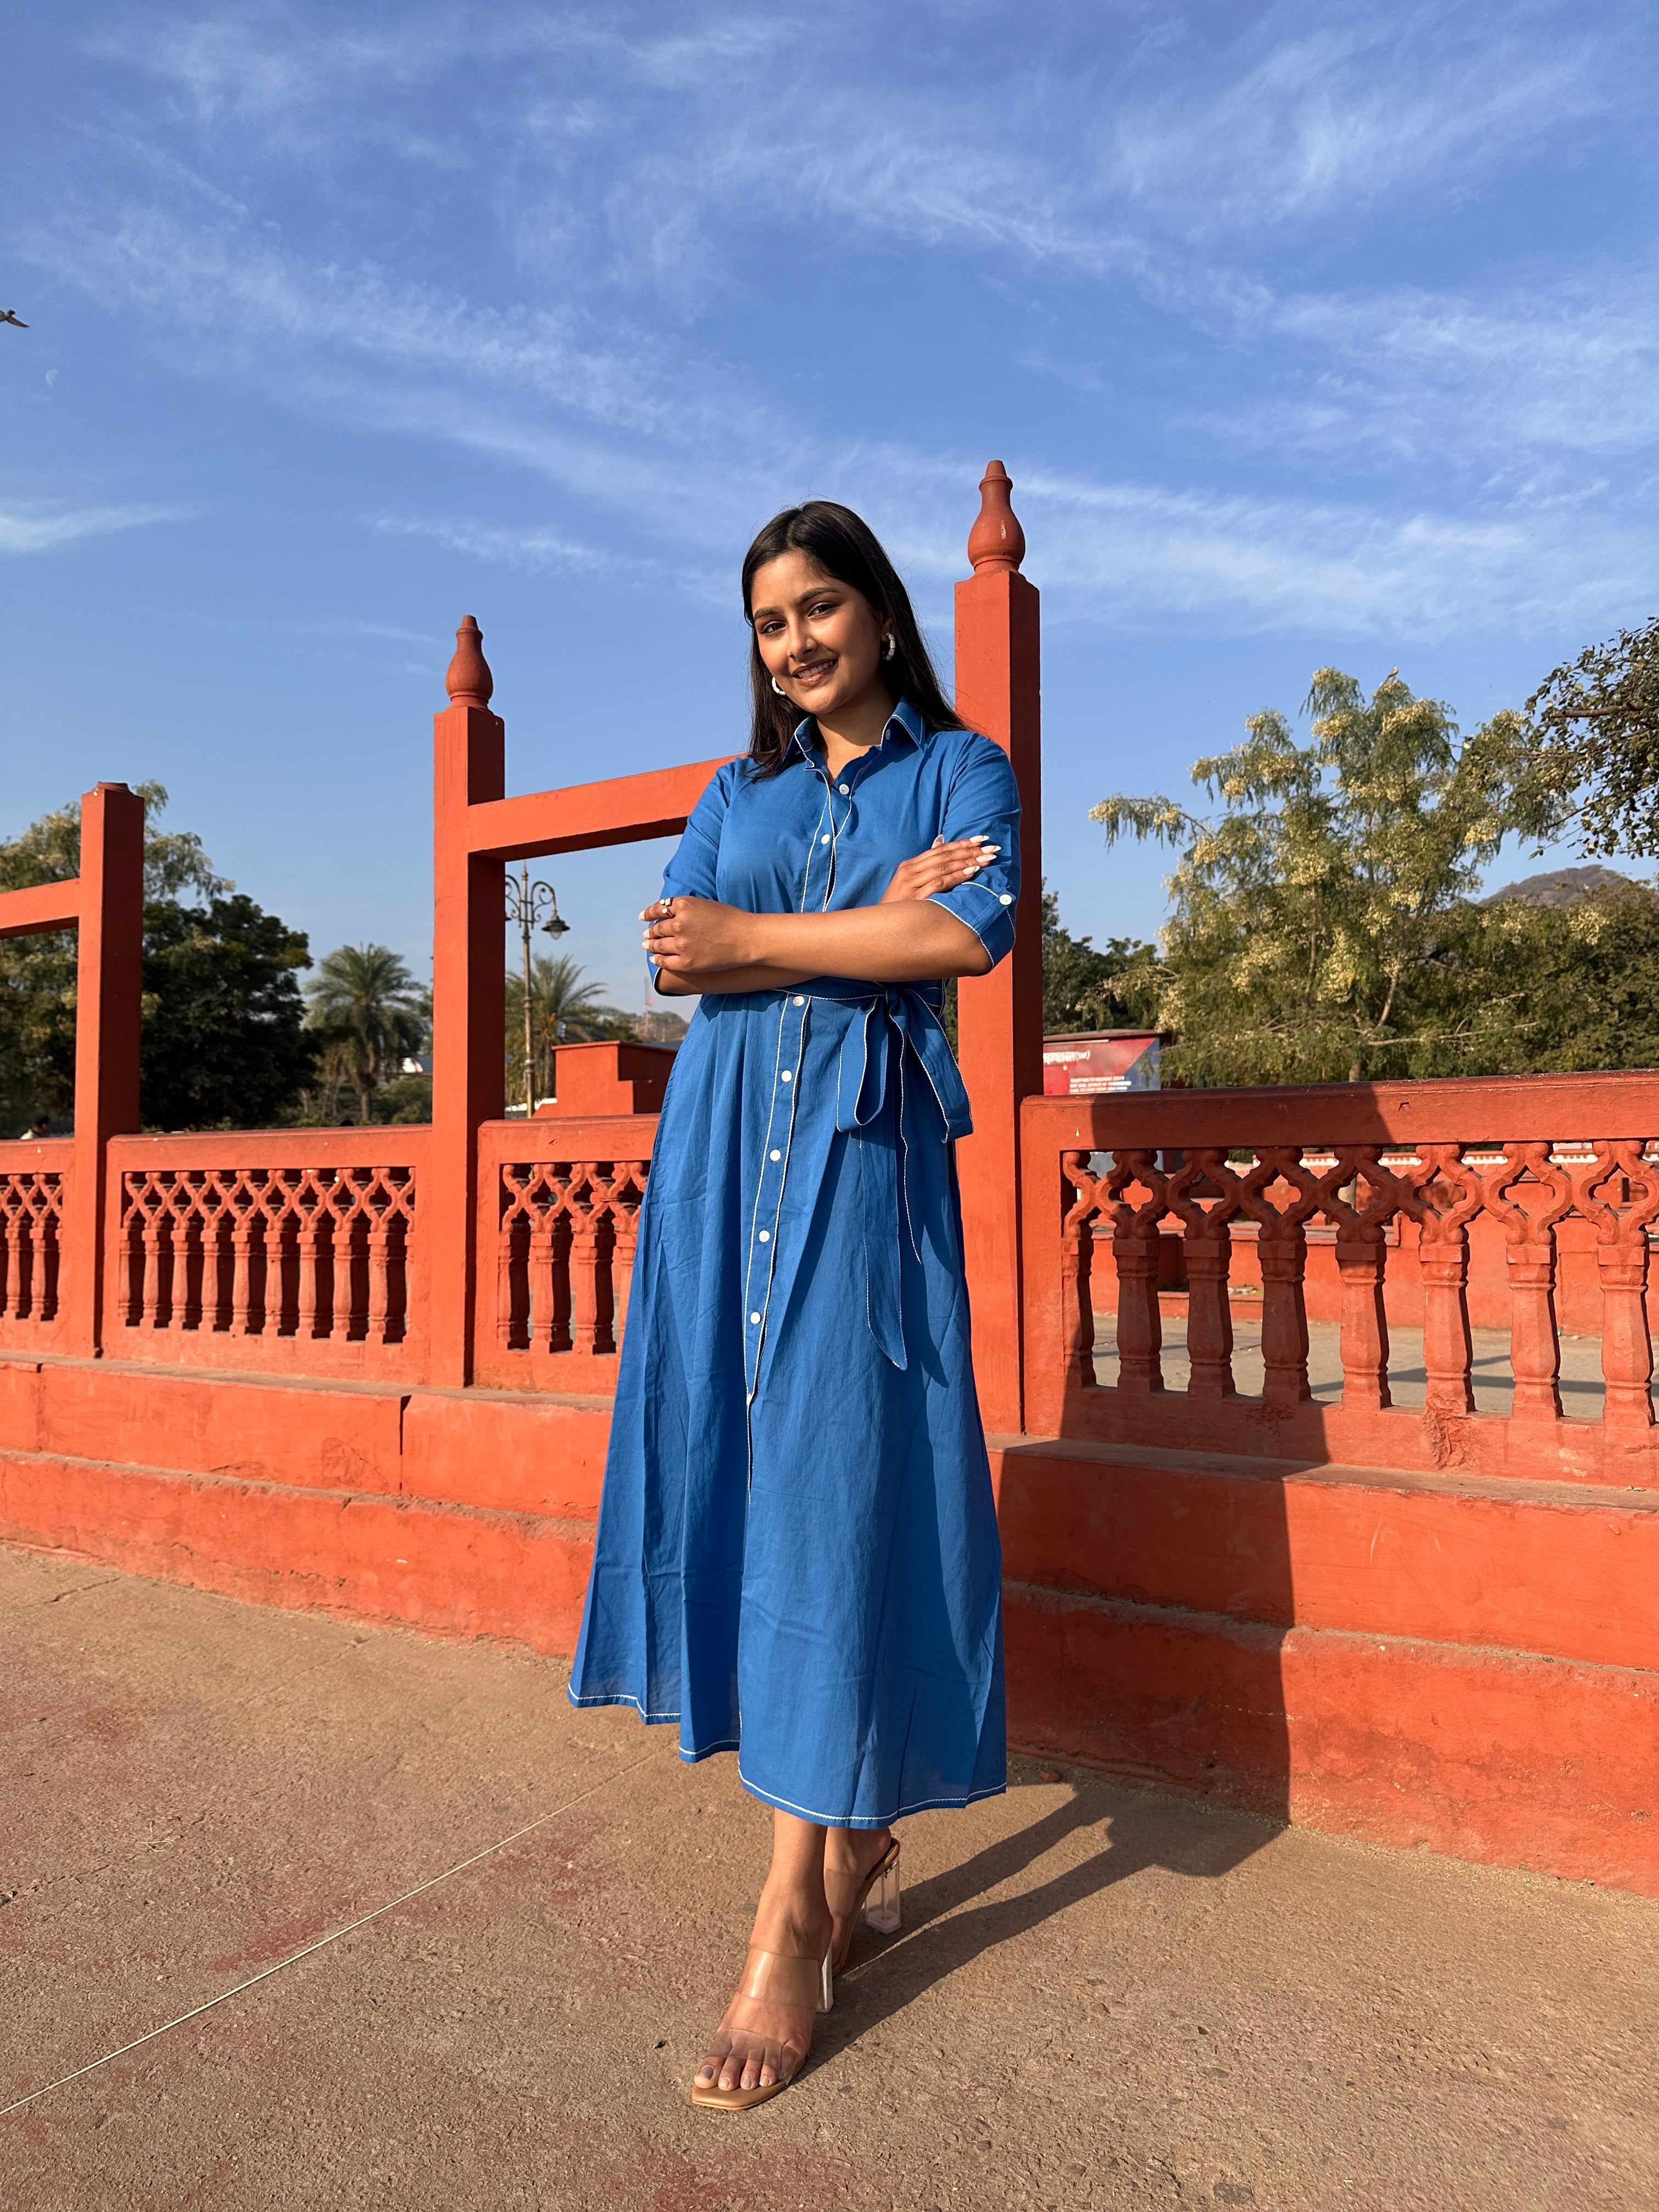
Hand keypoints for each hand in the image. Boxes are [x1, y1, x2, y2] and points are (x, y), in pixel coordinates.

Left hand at [642, 895, 759, 972]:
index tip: (643, 917)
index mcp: (684, 906)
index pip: (658, 909)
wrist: (746, 938)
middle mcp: (679, 924)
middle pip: (658, 928)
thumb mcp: (705, 904)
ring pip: (658, 945)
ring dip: (650, 945)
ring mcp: (681, 944)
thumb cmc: (731, 919)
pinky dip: (657, 959)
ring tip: (646, 945)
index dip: (649, 913)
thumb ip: (686, 908)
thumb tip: (670, 914)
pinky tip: (654, 959)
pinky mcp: (686, 962)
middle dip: (650, 932)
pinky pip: (665, 961)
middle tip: (646, 934)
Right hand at [879, 835, 998, 904]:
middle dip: (969, 850)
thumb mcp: (909, 882)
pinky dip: (957, 875)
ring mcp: (912, 884)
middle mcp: (910, 871)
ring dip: (967, 861)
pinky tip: (972, 871)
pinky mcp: (916, 898)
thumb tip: (940, 842)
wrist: (881, 928)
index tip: (980, 839)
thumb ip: (926, 864)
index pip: (939, 850)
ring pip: (943, 867)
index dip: (961, 843)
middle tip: (990, 847)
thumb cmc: (899, 906)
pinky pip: (941, 883)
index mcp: (909, 866)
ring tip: (986, 858)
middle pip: (944, 856)